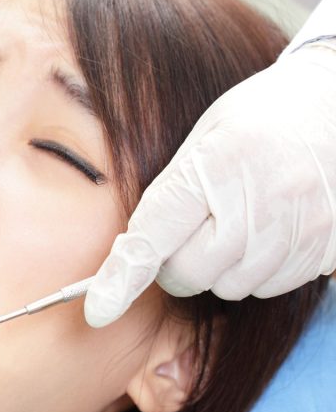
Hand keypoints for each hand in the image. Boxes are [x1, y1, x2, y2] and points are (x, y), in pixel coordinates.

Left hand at [85, 41, 335, 326]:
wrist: (335, 103)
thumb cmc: (257, 117)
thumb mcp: (202, 138)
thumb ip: (168, 196)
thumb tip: (131, 257)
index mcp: (214, 166)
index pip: (154, 237)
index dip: (121, 277)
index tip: (98, 309)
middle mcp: (259, 202)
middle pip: (190, 274)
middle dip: (178, 262)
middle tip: (192, 229)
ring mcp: (298, 229)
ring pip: (231, 287)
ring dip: (221, 268)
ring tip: (239, 221)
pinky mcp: (327, 249)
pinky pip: (271, 286)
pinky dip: (259, 270)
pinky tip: (269, 231)